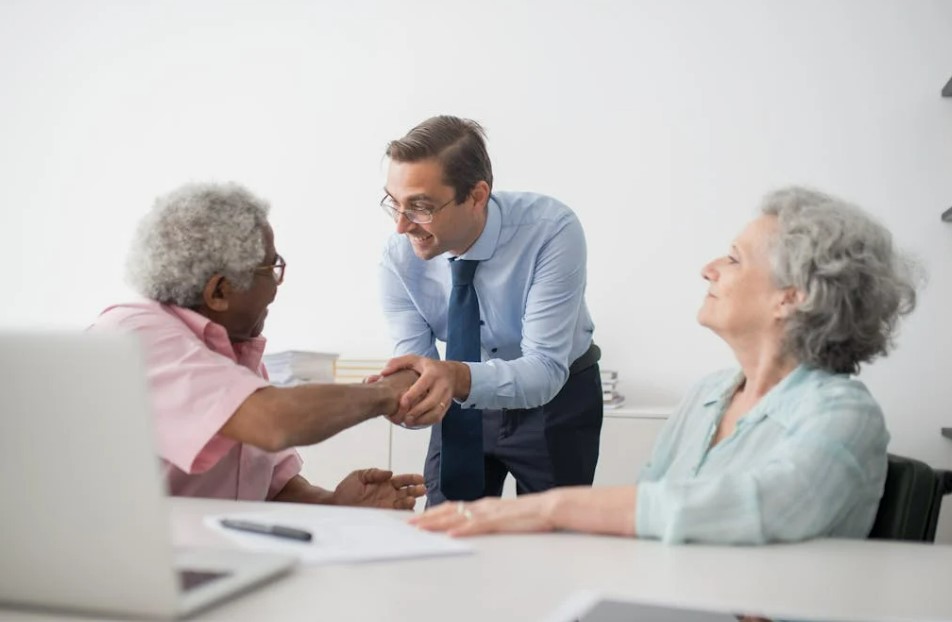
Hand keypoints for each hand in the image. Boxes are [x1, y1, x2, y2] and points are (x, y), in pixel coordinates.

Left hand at [332, 468, 425, 509]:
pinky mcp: (382, 516)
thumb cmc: (346, 489)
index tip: (420, 479)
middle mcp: (389, 494)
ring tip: (411, 500)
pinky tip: (407, 513)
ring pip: (404, 504)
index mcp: (386, 483)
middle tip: (422, 489)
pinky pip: (396, 515)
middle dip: (416, 490)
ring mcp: (387, 506)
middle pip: (408, 492)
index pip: (403, 480)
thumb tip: (389, 472)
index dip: (412, 479)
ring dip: (410, 502)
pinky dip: (403, 515)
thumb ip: (374, 473)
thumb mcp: (359, 475)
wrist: (336, 504)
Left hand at [380, 355, 462, 426]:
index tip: (402, 403)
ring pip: (436, 411)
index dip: (413, 394)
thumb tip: (383, 373)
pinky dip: (427, 421)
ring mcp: (446, 396)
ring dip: (422, 419)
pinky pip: (439, 416)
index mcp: (432, 373)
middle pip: (431, 401)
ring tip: (408, 422)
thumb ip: (397, 363)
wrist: (452, 374)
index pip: (423, 384)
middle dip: (417, 411)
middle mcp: (442, 385)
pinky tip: (416, 422)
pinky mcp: (447, 405)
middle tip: (404, 418)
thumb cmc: (429, 367)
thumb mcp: (414, 360)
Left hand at [408, 493, 556, 536]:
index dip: (435, 512)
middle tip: (409, 523)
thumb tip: (475, 526)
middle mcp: (483, 505)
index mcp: (484, 504)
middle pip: (449, 510)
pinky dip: (462, 529)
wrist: (549, 507)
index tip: (419, 518)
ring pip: (458, 517)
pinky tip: (451, 534)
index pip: (454, 507)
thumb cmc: (530, 514)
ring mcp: (490, 512)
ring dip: (438, 522)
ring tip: (421, 528)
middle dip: (428, 517)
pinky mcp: (499, 521)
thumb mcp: (505, 516)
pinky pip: (477, 525)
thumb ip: (490, 519)